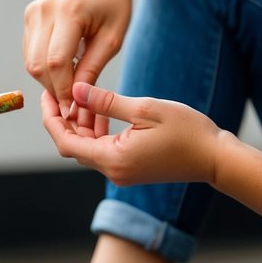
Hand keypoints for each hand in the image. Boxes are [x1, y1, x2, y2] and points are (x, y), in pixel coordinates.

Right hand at [22, 0, 133, 113]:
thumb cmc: (113, 2)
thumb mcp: (113, 38)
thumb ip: (92, 68)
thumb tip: (75, 99)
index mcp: (69, 12)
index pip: (57, 62)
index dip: (63, 90)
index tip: (74, 109)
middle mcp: (44, 10)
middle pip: (38, 65)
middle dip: (54, 89)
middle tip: (73, 102)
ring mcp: (32, 12)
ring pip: (30, 62)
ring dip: (48, 80)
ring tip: (71, 82)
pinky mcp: (29, 17)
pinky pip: (30, 53)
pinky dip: (44, 67)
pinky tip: (64, 67)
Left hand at [41, 82, 232, 186]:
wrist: (215, 158)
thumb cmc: (186, 131)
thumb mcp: (144, 109)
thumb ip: (106, 102)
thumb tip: (76, 90)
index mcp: (112, 159)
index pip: (65, 141)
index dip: (51, 118)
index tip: (46, 94)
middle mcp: (112, 171)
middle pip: (73, 146)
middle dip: (63, 119)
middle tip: (58, 90)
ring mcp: (121, 173)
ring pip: (88, 148)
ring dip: (81, 124)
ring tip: (82, 95)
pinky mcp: (130, 169)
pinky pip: (103, 151)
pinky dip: (97, 132)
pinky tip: (100, 111)